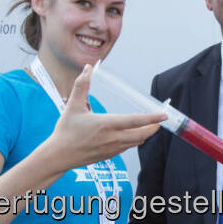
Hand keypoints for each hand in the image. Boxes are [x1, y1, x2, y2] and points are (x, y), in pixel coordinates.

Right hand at [45, 65, 164, 169]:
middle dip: (153, 127)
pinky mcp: (109, 156)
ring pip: (136, 142)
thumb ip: (81, 85)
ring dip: (144, 134)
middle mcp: (112, 138)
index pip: (135, 121)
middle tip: (159, 120)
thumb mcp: (73, 105)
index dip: (151, 118)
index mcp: (105, 124)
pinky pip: (127, 147)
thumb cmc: (65, 130)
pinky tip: (132, 134)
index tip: (163, 115)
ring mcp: (112, 149)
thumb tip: (88, 67)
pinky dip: (134, 140)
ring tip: (149, 126)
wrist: (59, 155)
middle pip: (142, 134)